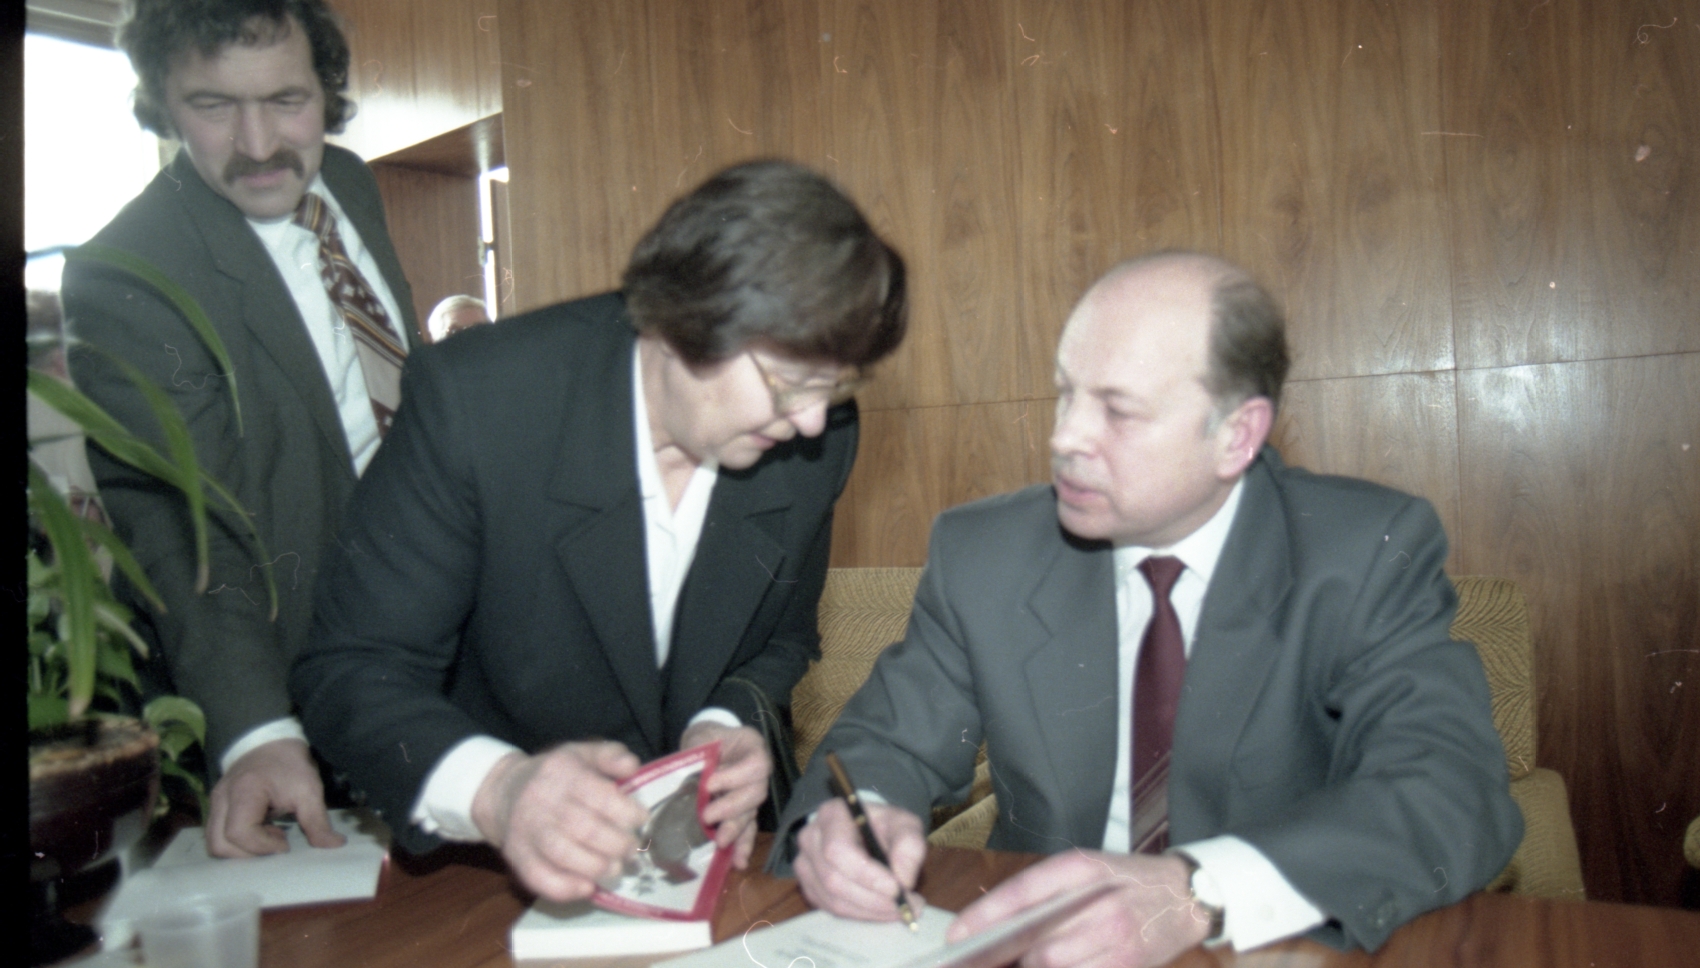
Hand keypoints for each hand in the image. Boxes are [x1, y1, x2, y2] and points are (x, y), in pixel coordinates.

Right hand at [206, 739, 344, 857]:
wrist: (270, 741)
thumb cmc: (290, 764)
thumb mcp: (309, 790)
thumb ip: (318, 821)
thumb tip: (335, 845)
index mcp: (243, 791)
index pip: (238, 832)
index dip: (262, 846)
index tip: (285, 842)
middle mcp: (221, 799)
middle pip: (218, 845)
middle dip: (250, 853)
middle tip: (277, 842)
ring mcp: (214, 804)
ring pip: (214, 843)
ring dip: (241, 851)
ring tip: (269, 836)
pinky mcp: (216, 808)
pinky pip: (217, 836)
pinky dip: (237, 843)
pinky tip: (261, 832)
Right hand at [471, 741, 646, 902]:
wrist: (504, 792)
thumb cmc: (554, 775)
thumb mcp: (581, 754)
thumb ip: (610, 755)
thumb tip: (632, 766)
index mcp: (563, 773)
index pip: (599, 795)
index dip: (626, 811)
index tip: (641, 820)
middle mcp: (543, 802)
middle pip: (584, 828)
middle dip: (617, 844)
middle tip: (632, 850)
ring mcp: (528, 831)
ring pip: (562, 854)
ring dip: (595, 867)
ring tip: (616, 868)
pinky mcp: (517, 856)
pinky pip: (539, 877)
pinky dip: (566, 887)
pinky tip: (588, 887)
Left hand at [679, 721, 770, 868]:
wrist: (705, 743)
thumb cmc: (704, 738)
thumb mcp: (701, 738)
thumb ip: (699, 756)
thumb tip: (691, 781)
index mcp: (753, 747)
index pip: (757, 764)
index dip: (735, 777)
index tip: (710, 783)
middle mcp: (758, 773)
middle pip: (756, 793)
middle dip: (732, 807)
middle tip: (707, 815)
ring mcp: (752, 793)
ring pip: (751, 814)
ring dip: (736, 830)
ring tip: (720, 841)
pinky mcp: (743, 812)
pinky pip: (747, 830)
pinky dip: (742, 846)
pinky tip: (737, 862)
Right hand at [794, 798, 927, 921]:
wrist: (870, 833)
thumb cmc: (885, 827)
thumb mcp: (905, 825)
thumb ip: (910, 845)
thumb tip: (903, 879)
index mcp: (832, 815)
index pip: (838, 850)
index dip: (866, 875)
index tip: (896, 889)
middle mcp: (811, 839)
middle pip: (834, 880)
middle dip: (873, 899)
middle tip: (906, 905)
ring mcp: (806, 865)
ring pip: (833, 900)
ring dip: (871, 910)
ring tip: (901, 908)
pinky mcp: (810, 887)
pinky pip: (832, 909)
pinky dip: (861, 914)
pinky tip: (882, 909)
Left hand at [946, 851, 1209, 967]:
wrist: (1184, 896)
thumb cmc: (1124, 881)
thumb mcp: (1083, 869)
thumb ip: (1042, 892)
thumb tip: (993, 928)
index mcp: (1081, 869)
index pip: (1023, 893)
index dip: (985, 916)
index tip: (956, 935)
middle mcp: (1099, 904)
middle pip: (1035, 941)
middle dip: (1003, 955)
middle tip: (979, 961)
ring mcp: (1116, 938)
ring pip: (1051, 965)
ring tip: (1013, 964)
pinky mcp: (1128, 965)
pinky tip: (1049, 966)